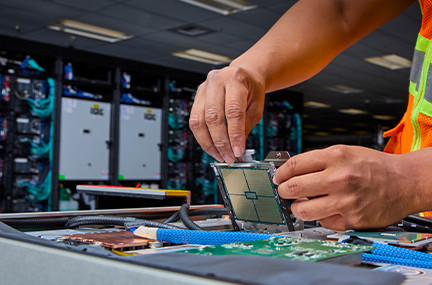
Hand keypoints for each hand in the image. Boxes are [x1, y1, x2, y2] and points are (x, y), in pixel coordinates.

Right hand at [189, 66, 264, 163]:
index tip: (238, 150)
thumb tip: (236, 148)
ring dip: (209, 143)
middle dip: (221, 142)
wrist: (243, 75)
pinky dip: (203, 137)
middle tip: (229, 157)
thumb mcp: (256, 106)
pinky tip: (212, 147)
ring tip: (220, 155)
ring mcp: (203, 88)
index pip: (233, 111)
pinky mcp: (197, 97)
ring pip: (198, 121)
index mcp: (235, 79)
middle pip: (213, 117)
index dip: (234, 135)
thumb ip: (246, 126)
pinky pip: (194, 121)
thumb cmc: (251, 88)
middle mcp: (216, 81)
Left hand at [273, 145, 415, 230]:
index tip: (278, 177)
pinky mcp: (351, 220)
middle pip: (293, 187)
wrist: (405, 182)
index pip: (294, 165)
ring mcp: (345, 201)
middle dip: (283, 191)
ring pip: (303, 210)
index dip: (280, 173)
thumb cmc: (375, 167)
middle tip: (284, 191)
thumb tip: (291, 171)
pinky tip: (326, 209)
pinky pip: (323, 222)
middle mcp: (339, 178)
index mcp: (335, 157)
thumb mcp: (346, 152)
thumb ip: (319, 161)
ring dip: (297, 208)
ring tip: (301, 204)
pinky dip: (321, 217)